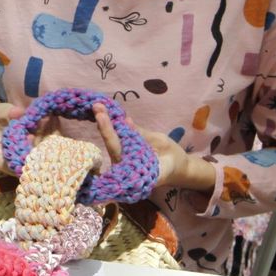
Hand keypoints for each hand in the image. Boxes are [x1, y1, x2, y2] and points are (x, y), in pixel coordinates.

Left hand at [93, 104, 213, 192]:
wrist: (178, 169)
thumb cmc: (172, 158)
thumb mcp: (161, 142)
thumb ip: (141, 135)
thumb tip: (125, 121)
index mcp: (137, 168)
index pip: (118, 148)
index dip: (108, 132)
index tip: (101, 116)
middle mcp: (126, 169)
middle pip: (111, 146)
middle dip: (103, 125)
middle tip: (97, 106)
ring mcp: (123, 166)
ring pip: (111, 144)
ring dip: (105, 125)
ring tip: (98, 107)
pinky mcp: (123, 159)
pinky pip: (116, 143)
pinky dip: (110, 129)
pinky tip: (104, 115)